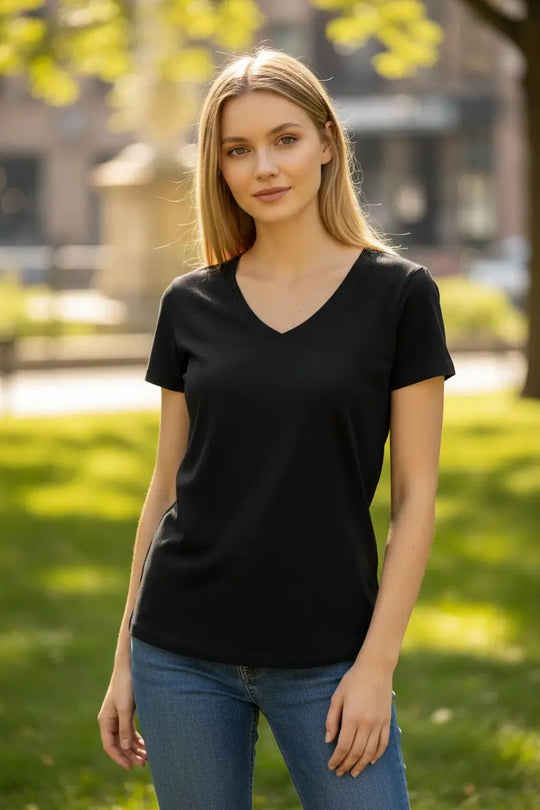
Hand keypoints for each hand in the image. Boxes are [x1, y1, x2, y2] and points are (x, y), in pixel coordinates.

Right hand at [97, 666, 147, 769]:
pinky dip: (137, 738)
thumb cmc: (126, 685)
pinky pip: (129, 730)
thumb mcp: (125, 708)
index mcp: (105, 721)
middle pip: (118, 744)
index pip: (110, 745)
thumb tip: (124, 747)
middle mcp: (109, 721)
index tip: (130, 766)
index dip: (119, 758)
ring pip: (125, 738)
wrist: (129, 666)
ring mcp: (117, 717)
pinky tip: (145, 745)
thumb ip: (124, 728)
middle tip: (144, 763)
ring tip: (147, 756)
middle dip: (130, 755)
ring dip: (135, 748)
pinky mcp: (125, 712)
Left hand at [325, 659, 392, 777]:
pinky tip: (371, 761)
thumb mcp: (337, 697)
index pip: (343, 747)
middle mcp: (366, 724)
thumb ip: (332, 720)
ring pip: (370, 752)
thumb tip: (328, 740)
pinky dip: (377, 755)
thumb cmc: (353, 680)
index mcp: (352, 718)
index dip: (336, 759)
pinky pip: (383, 744)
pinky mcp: (387, 721)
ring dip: (361, 765)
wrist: (376, 668)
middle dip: (346, 765)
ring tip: (354, 773)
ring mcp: (379, 724)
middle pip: (356, 752)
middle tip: (340, 773)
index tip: (331, 766)